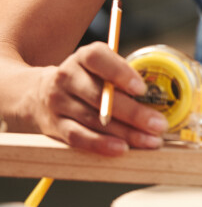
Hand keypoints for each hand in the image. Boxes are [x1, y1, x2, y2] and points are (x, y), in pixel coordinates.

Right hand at [26, 42, 167, 154]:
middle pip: (100, 96)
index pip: (97, 59)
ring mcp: (58, 102)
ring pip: (94, 119)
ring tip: (151, 141)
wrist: (37, 94)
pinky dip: (101, 144)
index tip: (142, 88)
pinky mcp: (54, 126)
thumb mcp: (100, 68)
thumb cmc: (86, 80)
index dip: (120, 73)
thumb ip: (123, 76)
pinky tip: (122, 149)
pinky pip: (79, 137)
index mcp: (82, 57)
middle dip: (134, 112)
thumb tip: (158, 96)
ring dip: (126, 133)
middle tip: (159, 125)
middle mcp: (67, 77)